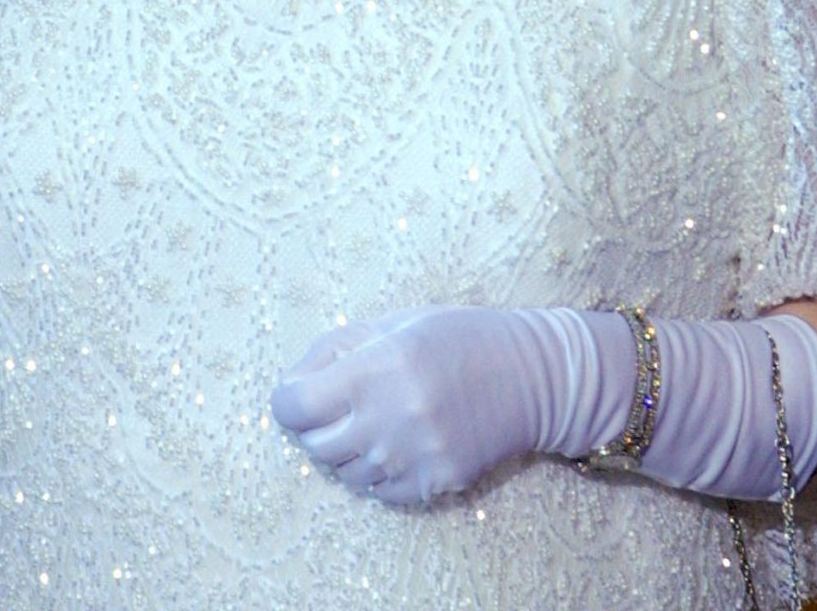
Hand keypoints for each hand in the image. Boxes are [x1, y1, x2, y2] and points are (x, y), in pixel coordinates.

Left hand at [270, 306, 549, 504]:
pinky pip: (378, 492)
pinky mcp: (433, 483)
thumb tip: (291, 383)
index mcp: (377, 369)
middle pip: (315, 445)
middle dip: (316, 425)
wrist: (528, 375)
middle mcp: (391, 418)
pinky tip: (397, 442)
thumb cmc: (456, 336)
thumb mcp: (392, 323)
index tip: (297, 395)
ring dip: (347, 449)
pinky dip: (376, 472)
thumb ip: (335, 349)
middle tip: (339, 405)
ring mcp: (413, 457)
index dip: (288, 400)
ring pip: (345, 472)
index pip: (296, 406)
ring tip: (374, 420)